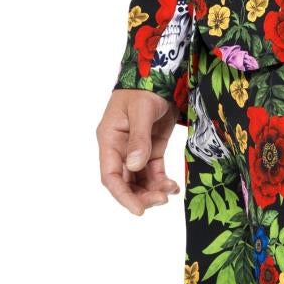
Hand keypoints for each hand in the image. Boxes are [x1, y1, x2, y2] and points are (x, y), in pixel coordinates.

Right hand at [97, 87, 180, 214]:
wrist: (160, 74)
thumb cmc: (144, 88)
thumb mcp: (142, 110)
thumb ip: (139, 138)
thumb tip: (135, 166)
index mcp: (109, 139)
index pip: (110, 175)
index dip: (122, 195)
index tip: (138, 210)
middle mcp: (120, 148)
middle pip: (125, 182)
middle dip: (141, 195)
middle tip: (161, 200)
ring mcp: (135, 150)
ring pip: (140, 180)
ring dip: (153, 191)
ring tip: (169, 193)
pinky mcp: (151, 149)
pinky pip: (154, 172)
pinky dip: (162, 182)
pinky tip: (174, 187)